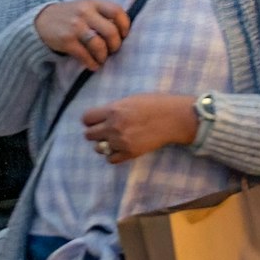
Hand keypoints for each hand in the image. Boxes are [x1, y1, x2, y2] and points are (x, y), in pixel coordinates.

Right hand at [34, 0, 130, 68]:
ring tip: (102, 59)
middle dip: (115, 45)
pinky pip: (85, 55)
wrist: (41, 21)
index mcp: (93, 3)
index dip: (125, 25)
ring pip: (99, 45)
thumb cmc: (70, 16)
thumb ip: (101, 14)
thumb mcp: (85, 7)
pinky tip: (93, 65)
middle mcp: (85, 13)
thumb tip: (122, 32)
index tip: (124, 35)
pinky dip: (92, 63)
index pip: (117, 11)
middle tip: (113, 50)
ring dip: (104, 56)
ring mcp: (75, 26)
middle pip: (111, 31)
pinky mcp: (66, 41)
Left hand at [81, 93, 201, 163]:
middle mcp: (113, 127)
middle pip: (89, 135)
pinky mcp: (129, 153)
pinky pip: (110, 159)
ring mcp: (120, 142)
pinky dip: (114, 154)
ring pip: (98, 148)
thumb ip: (114, 108)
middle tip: (105, 130)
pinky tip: (121, 148)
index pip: (86, 118)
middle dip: (95, 132)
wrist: (173, 118)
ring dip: (104, 144)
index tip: (96, 120)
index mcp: (113, 110)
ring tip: (114, 139)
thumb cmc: (155, 104)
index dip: (90, 119)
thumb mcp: (131, 100)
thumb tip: (101, 116)